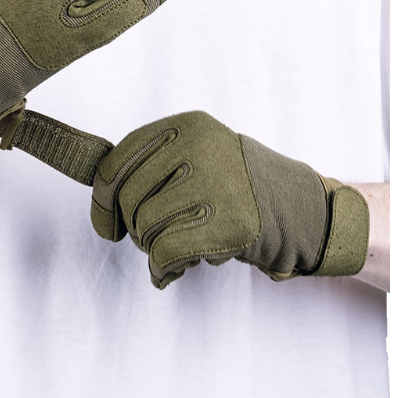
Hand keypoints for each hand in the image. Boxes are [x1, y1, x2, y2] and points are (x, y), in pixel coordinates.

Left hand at [91, 111, 369, 288]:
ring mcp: (218, 182)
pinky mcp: (232, 222)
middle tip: (152, 240)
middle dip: (134, 228)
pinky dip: (162, 269)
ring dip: (152, 249)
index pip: (118, 161)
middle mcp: (200, 146)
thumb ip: (150, 170)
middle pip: (129, 197)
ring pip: (146, 226)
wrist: (299, 208)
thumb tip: (100, 200)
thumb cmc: (233, 186)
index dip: (102, 198)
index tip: (106, 225)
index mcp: (186, 126)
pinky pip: (167, 251)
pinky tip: (173, 271)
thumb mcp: (194, 157)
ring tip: (175, 249)